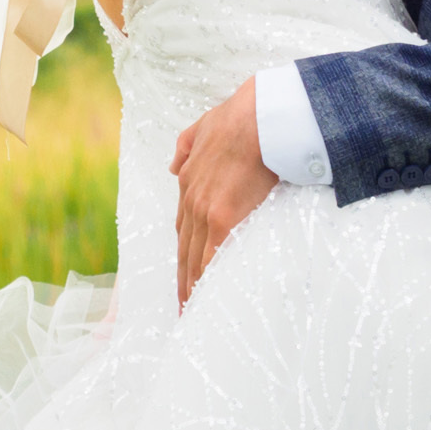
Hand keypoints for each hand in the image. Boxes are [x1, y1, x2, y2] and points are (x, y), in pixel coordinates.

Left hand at [170, 80, 276, 306]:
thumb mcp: (203, 126)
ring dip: (190, 286)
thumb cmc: (241, 118)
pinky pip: (211, 257)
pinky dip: (206, 279)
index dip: (183, 249)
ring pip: (193, 257)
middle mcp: (191, 199)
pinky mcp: (222, 219)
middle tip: (182, 305)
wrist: (258, 118)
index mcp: (188, 180)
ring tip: (189, 311)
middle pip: (183, 248)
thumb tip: (172, 165)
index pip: (182, 225)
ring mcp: (204, 211)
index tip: (184, 268)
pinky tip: (205, 299)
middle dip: (182, 277)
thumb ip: (185, 146)